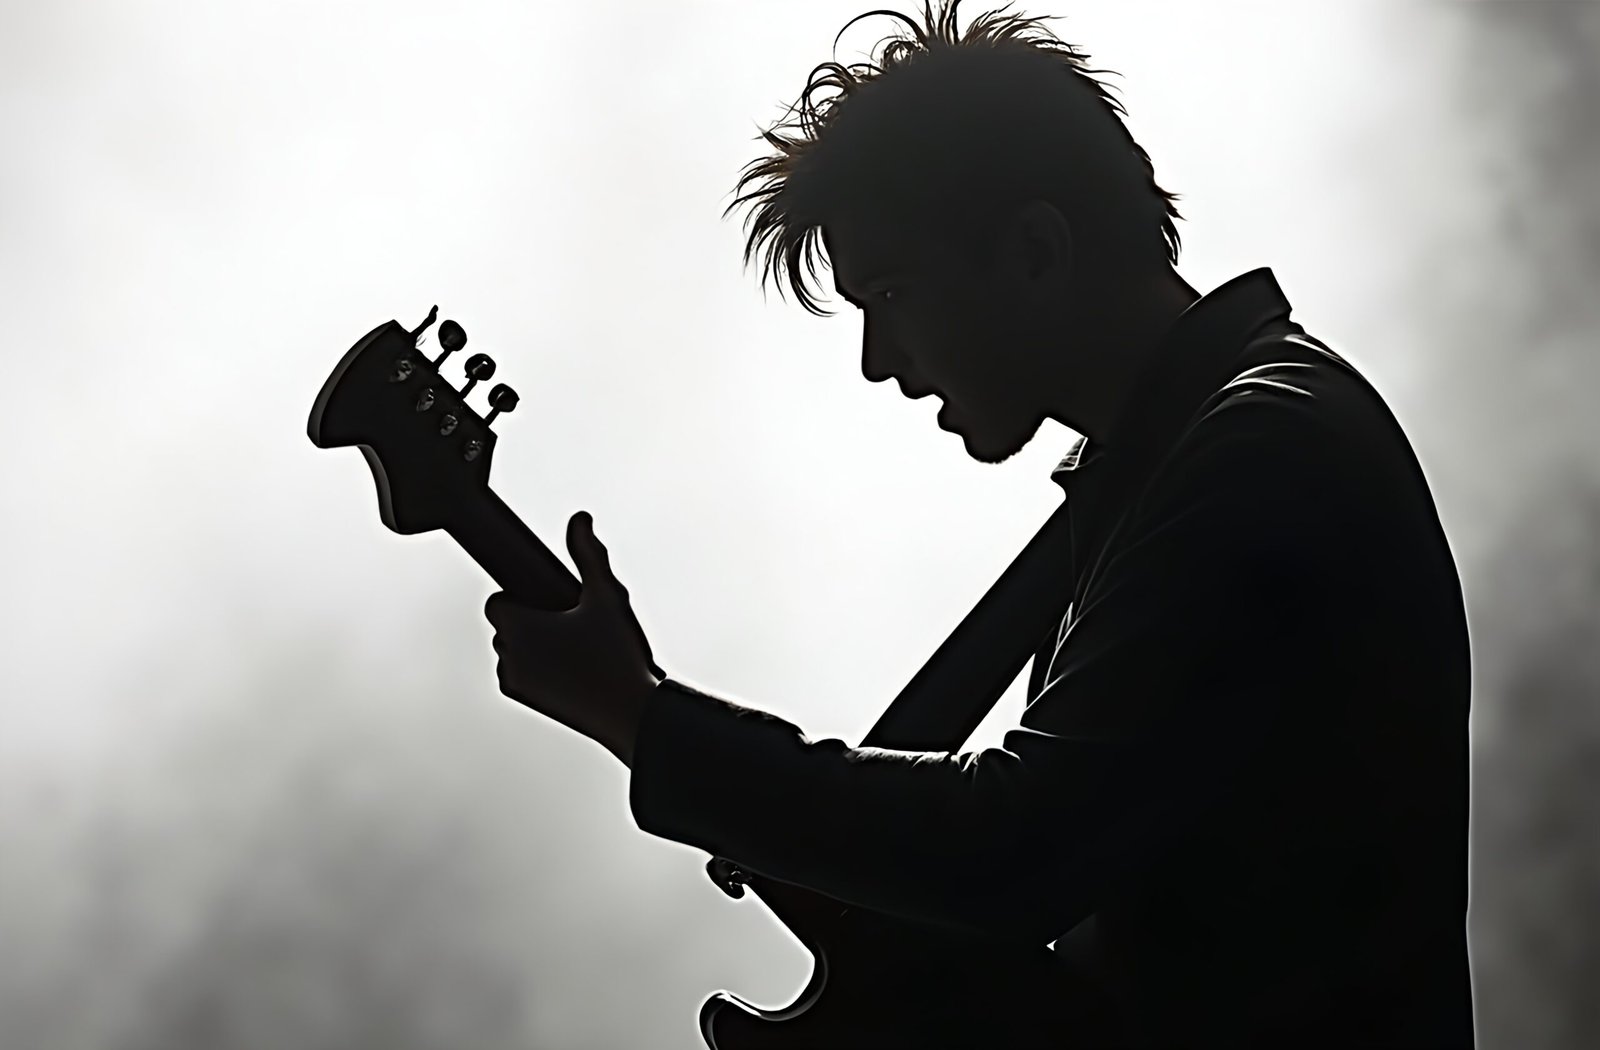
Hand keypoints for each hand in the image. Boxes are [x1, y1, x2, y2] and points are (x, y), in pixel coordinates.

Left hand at [484, 511, 660, 765]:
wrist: (630, 713)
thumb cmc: (617, 654)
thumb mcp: (607, 596)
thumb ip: (589, 554)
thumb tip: (579, 520)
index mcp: (519, 627)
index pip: (496, 602)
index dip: (521, 598)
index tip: (549, 603)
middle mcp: (507, 654)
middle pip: (505, 626)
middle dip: (530, 621)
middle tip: (569, 624)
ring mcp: (514, 680)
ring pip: (512, 650)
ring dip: (532, 645)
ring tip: (573, 647)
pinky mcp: (524, 700)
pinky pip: (519, 674)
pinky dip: (537, 668)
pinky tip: (569, 668)